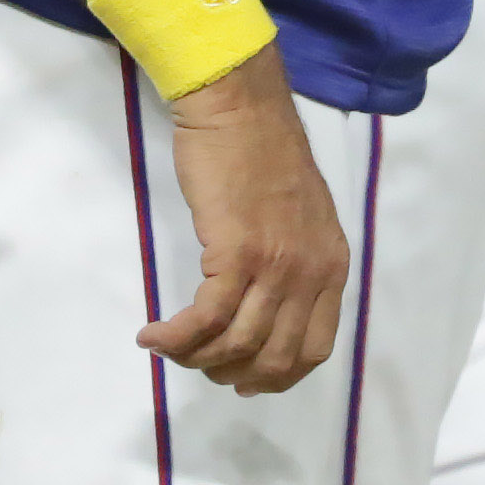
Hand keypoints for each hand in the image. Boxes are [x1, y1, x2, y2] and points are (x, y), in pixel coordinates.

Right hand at [140, 48, 349, 395]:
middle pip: (275, 356)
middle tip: (202, 367)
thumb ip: (297, 259)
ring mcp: (275, 264)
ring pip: (237, 344)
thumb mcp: (300, 213)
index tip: (246, 380)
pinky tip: (153, 336)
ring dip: (197, 359)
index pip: (314, 347)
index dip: (278, 375)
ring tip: (171, 350)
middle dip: (233, 373)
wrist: (239, 104)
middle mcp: (310, 271)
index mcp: (331, 263)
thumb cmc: (261, 149)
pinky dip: (176, 338)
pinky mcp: (235, 252)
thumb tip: (270, 304)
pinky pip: (205, 319)